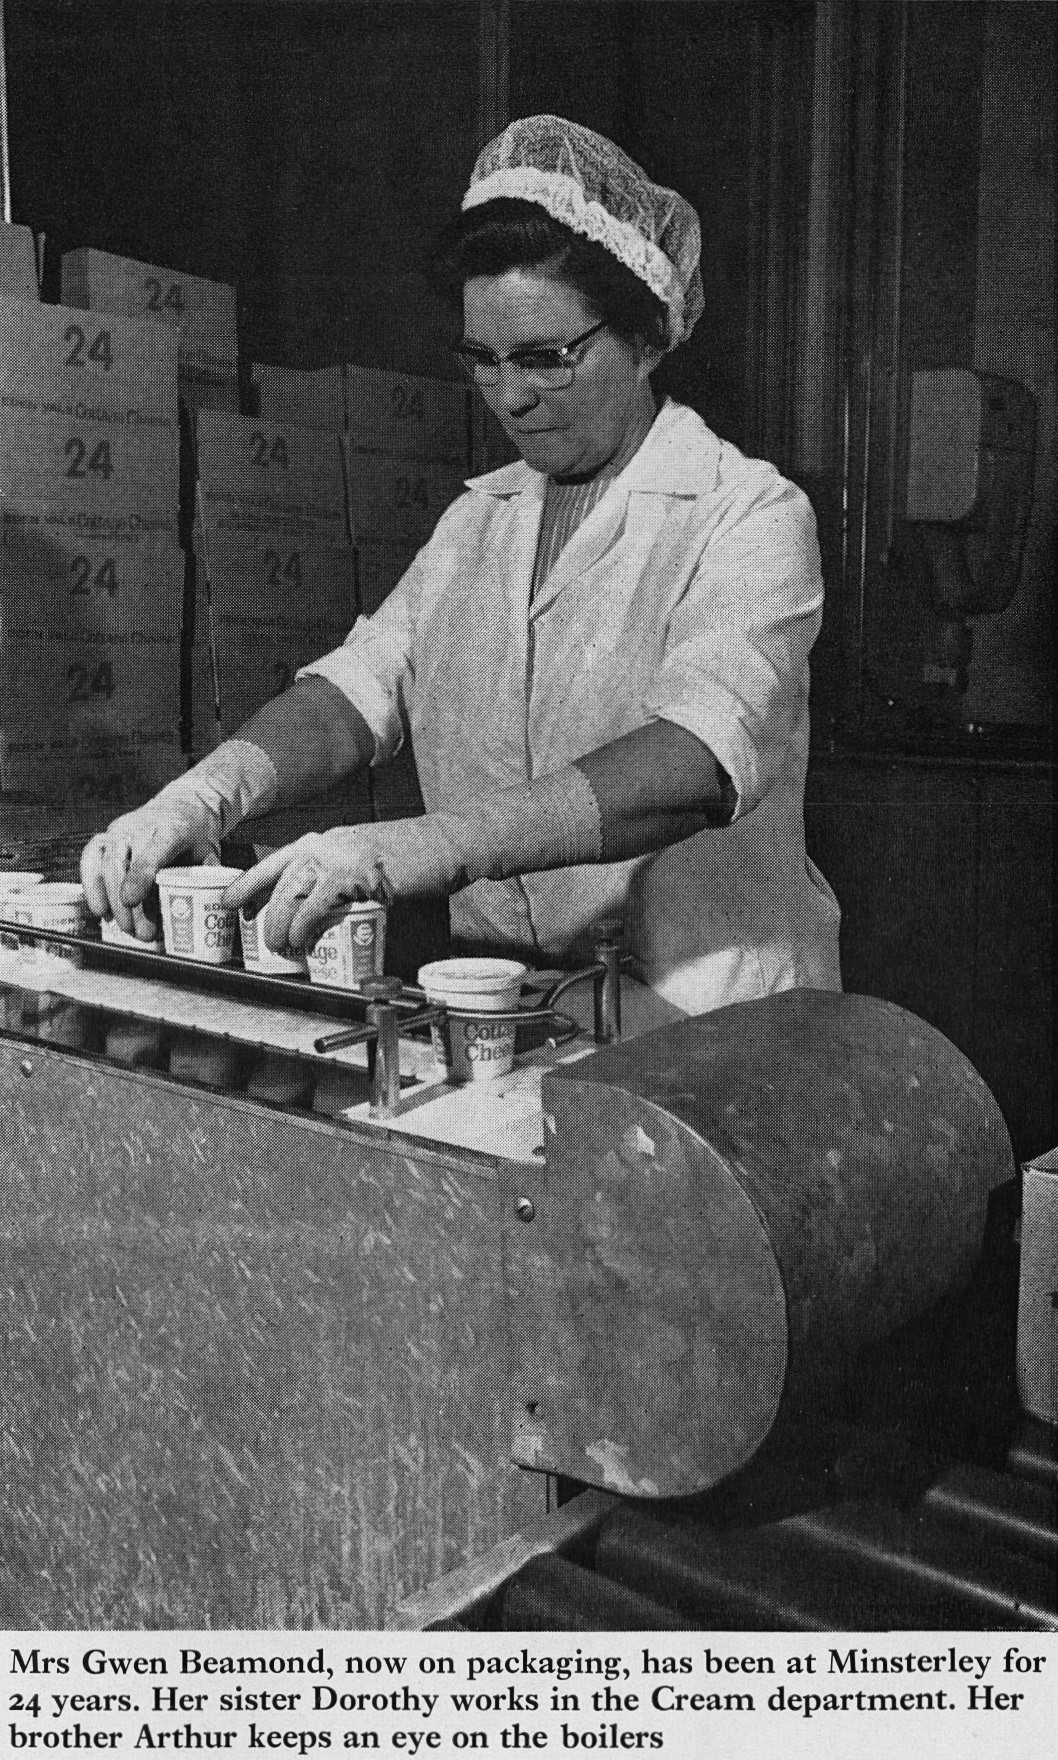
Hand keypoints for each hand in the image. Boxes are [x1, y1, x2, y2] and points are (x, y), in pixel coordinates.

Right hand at [80, 792, 221, 936]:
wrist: (182, 805)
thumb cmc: (195, 835)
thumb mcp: (209, 854)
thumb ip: (204, 880)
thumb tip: (200, 913)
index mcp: (171, 830)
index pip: (151, 853)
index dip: (139, 877)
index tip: (130, 901)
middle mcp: (140, 827)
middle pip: (123, 865)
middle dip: (126, 904)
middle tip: (139, 933)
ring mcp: (120, 830)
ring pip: (105, 864)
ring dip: (108, 900)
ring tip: (122, 927)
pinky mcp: (106, 835)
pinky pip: (90, 858)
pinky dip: (90, 885)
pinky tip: (100, 909)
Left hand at [224, 819, 463, 952]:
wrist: (444, 843)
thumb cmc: (408, 857)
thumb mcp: (360, 860)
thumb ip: (336, 877)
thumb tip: (315, 909)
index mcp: (320, 840)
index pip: (272, 863)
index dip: (246, 885)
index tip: (229, 904)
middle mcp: (322, 844)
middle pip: (277, 884)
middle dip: (264, 917)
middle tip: (266, 944)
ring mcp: (337, 857)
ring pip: (291, 895)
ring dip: (281, 927)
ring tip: (283, 949)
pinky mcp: (355, 873)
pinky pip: (317, 905)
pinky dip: (305, 926)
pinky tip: (303, 940)